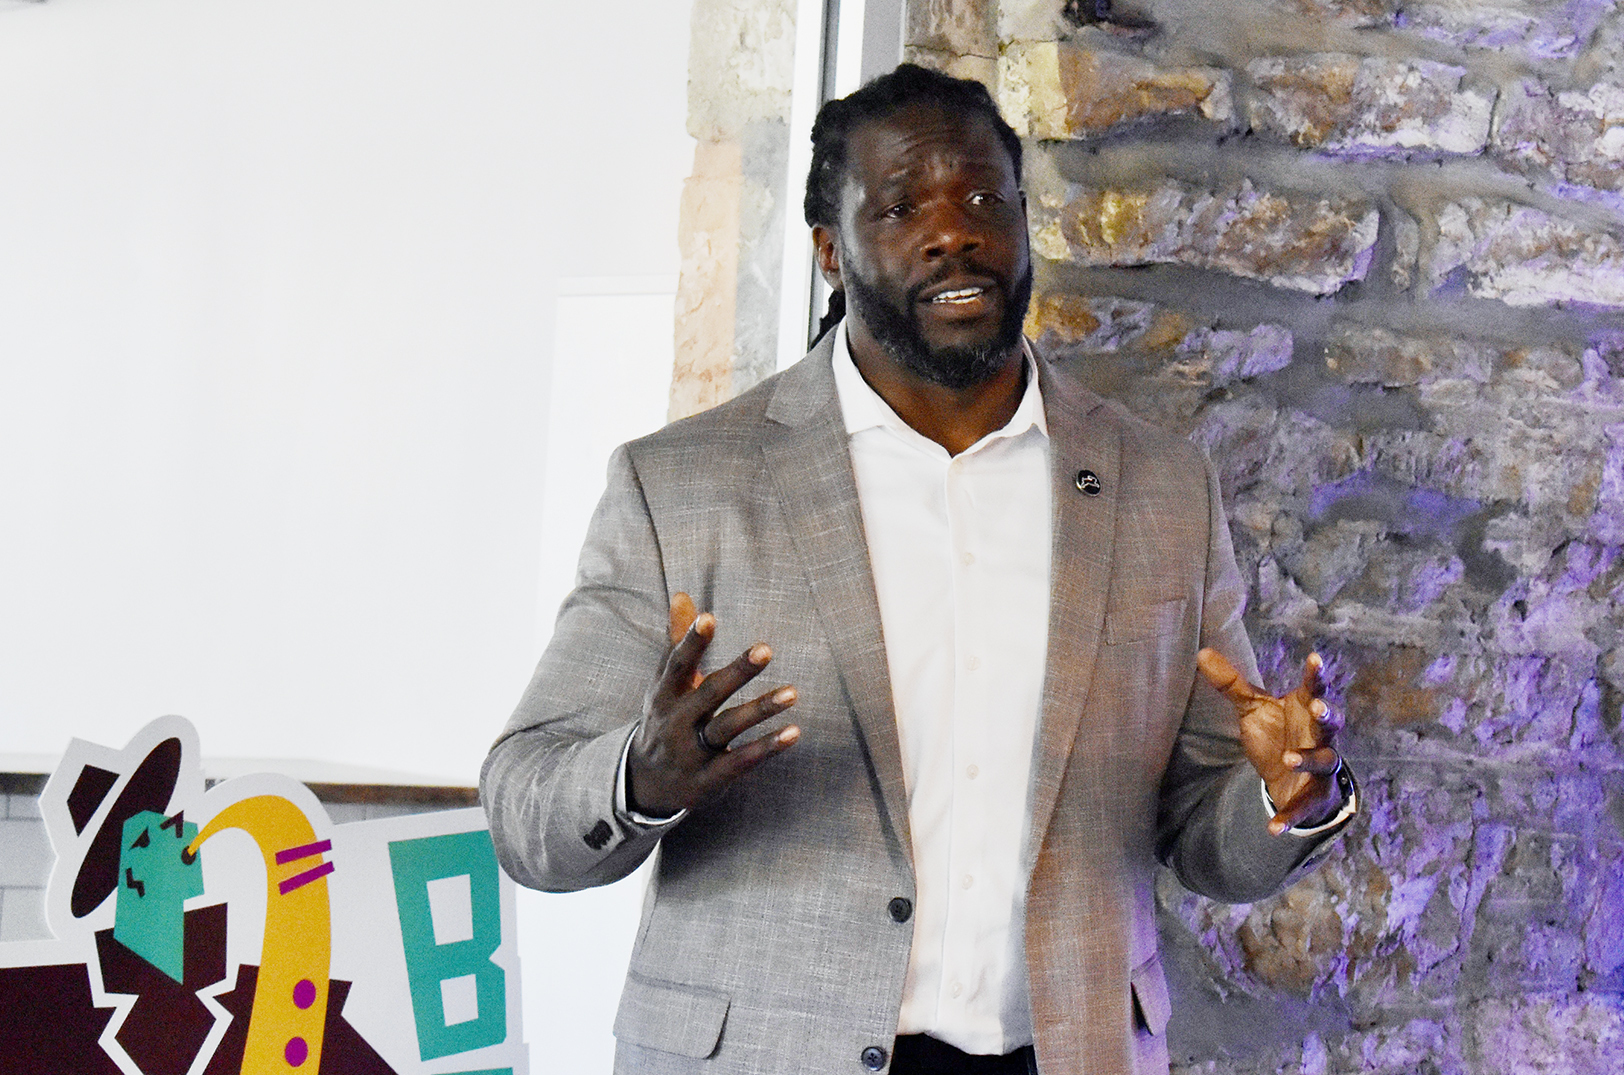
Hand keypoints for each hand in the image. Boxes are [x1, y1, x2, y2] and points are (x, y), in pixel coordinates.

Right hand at [625, 592, 800, 816]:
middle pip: (708, 694)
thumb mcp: (666, 683)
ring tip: (793, 692)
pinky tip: (794, 732)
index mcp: (664, 695)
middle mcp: (676, 722)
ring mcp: (691, 752)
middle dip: (736, 673)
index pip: (677, 665)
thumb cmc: (665, 718)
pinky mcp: (709, 778)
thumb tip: (683, 595)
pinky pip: (740, 761)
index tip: (708, 618)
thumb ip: (678, 640)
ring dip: (760, 709)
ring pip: (727, 727)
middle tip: (766, 649)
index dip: (691, 642)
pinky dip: (766, 747)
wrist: (647, 782)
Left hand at [1197, 648, 1342, 835]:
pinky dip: (1289, 817)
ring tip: (1287, 759)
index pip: (1314, 688)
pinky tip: (1273, 828)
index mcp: (1305, 710)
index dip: (1315, 674)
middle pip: (1332, 723)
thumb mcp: (1252, 708)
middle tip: (1318, 706)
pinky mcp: (1313, 796)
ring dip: (1307, 760)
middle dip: (1328, 714)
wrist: (1288, 777)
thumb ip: (1231, 683)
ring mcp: (1320, 766)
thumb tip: (1201, 651)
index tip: (1314, 657)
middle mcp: (1319, 736)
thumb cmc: (1276, 732)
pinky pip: (1304, 807)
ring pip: (1324, 761)